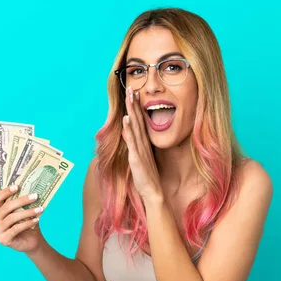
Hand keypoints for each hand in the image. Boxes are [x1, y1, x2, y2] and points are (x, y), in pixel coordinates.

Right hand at [0, 185, 45, 253]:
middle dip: (22, 200)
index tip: (17, 186)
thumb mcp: (26, 211)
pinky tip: (36, 219)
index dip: (6, 191)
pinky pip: (15, 229)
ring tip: (40, 209)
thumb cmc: (28, 223)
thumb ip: (24, 203)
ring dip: (28, 212)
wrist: (32, 241)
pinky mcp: (3, 240)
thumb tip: (33, 190)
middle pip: (6, 207)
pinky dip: (27, 223)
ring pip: (12, 218)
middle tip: (35, 196)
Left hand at [121, 85, 162, 201]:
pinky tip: (126, 119)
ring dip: (132, 110)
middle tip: (131, 87)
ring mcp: (140, 149)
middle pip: (138, 119)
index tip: (134, 93)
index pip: (140, 121)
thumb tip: (129, 134)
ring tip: (129, 96)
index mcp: (144, 142)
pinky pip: (132, 141)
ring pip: (135, 126)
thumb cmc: (147, 176)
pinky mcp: (137, 157)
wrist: (153, 192)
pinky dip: (129, 129)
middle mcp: (143, 143)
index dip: (136, 107)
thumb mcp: (141, 158)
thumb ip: (136, 146)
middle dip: (134, 103)